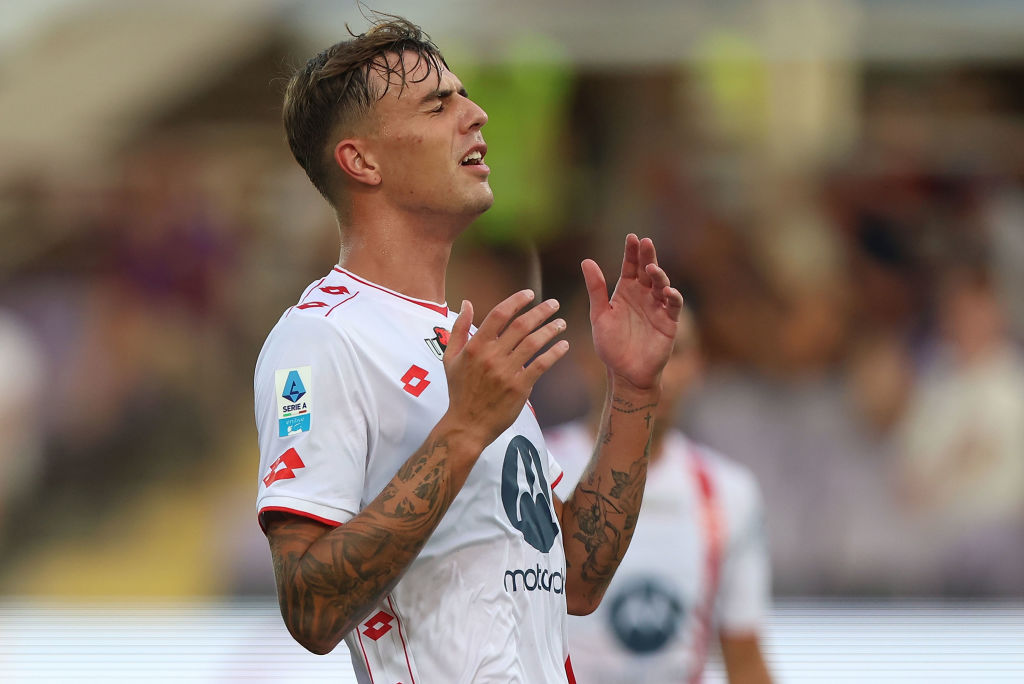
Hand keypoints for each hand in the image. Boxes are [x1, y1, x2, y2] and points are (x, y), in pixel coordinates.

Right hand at [442, 290, 568, 445]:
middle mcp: (491, 356)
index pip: (499, 315)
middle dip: (540, 311)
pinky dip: (554, 353)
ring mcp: (506, 372)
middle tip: (554, 304)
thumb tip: (466, 302)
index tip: (529, 294)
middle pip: (520, 325)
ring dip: (550, 330)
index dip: (516, 301)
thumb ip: (458, 329)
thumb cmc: (459, 390)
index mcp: (475, 346)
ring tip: (561, 323)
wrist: (467, 425)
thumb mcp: (450, 358)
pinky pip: (541, 365)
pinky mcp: (519, 388)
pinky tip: (563, 345)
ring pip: (533, 343)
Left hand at [582, 234, 683, 390]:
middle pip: (647, 271)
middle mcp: (644, 296)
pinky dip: (673, 297)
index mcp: (626, 291)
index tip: (631, 237)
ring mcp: (658, 307)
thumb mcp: (599, 315)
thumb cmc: (611, 345)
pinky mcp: (669, 322)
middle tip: (645, 242)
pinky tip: (669, 291)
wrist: (625, 372)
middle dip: (647, 256)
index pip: (630, 267)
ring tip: (651, 268)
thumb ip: (595, 289)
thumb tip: (586, 260)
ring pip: (662, 285)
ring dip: (659, 275)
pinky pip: (673, 306)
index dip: (631, 252)